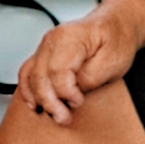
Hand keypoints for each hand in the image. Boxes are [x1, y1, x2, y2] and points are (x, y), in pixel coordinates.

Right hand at [13, 11, 136, 125]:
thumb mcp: (112, 62)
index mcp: (69, 38)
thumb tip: (71, 94)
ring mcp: (46, 47)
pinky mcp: (45, 54)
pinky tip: (34, 103)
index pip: (57, 71)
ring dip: (38, 98)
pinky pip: (28, 73)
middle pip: (40, 76)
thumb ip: (89, 79)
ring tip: (51, 114)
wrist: (116, 25)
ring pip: (29, 76)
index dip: (65, 92)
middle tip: (63, 117)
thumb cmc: (116, 39)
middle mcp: (52, 40)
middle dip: (49, 101)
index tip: (77, 102)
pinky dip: (28, 90)